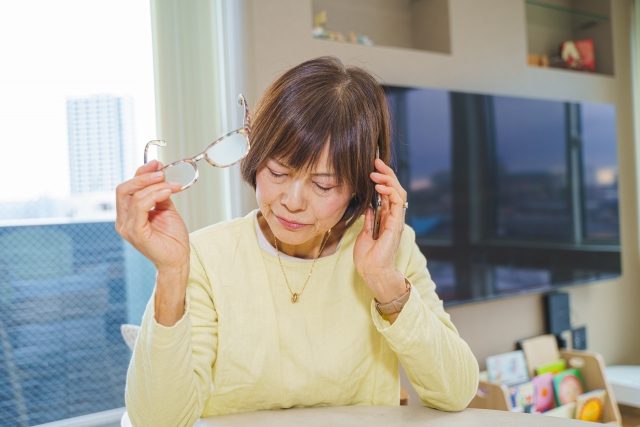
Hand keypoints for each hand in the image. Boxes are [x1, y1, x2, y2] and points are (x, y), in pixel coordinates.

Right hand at [115, 160, 188, 273]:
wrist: (178, 259)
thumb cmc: (172, 238)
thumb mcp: (166, 209)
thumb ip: (160, 194)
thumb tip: (161, 175)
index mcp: (127, 214)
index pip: (127, 188)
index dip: (141, 173)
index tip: (157, 163)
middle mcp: (123, 220)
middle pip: (124, 189)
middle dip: (143, 177)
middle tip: (162, 171)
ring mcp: (127, 227)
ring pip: (134, 197)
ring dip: (155, 186)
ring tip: (172, 185)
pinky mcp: (136, 233)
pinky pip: (140, 208)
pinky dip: (154, 196)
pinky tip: (167, 191)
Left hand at [353, 158, 407, 303]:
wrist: (372, 272)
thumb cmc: (368, 258)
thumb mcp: (365, 234)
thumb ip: (369, 220)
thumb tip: (368, 208)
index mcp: (386, 219)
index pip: (388, 194)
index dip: (382, 180)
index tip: (372, 168)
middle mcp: (393, 217)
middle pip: (395, 189)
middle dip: (387, 174)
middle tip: (376, 162)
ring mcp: (396, 220)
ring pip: (399, 192)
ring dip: (388, 180)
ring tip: (376, 173)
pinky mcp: (396, 224)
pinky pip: (398, 202)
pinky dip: (391, 192)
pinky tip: (380, 186)